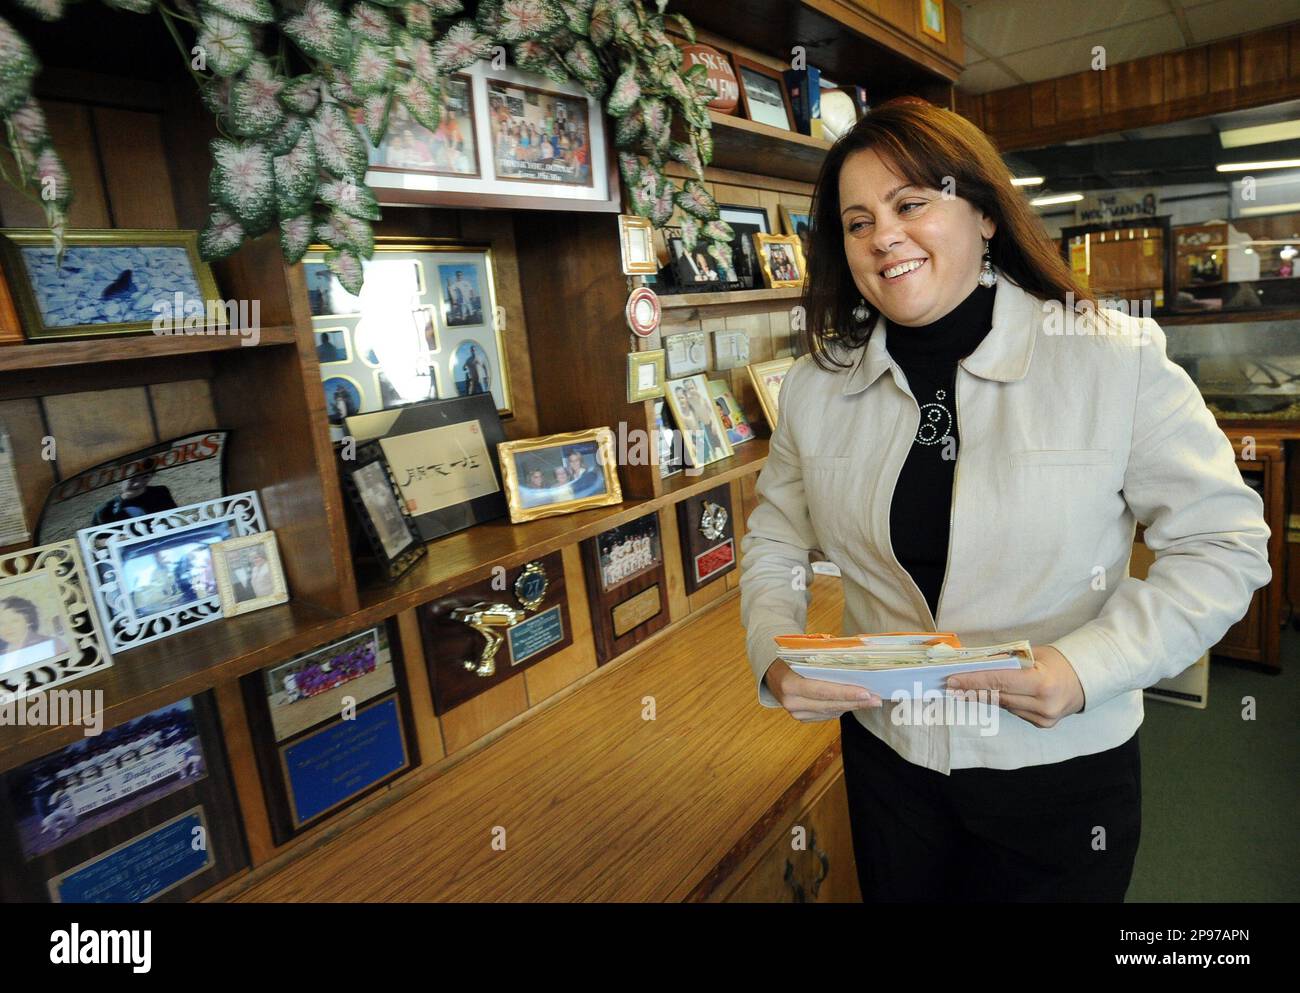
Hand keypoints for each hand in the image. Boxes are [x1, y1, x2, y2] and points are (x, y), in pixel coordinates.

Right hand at [763, 659, 882, 721]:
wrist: (770, 670)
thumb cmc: (789, 656)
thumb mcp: (802, 652)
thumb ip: (823, 658)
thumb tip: (855, 658)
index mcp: (789, 684)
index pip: (822, 691)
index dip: (845, 693)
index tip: (866, 693)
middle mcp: (791, 702)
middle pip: (830, 704)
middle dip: (855, 702)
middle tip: (877, 699)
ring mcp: (796, 712)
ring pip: (830, 711)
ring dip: (851, 706)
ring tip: (871, 701)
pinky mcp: (801, 718)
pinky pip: (826, 714)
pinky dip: (841, 707)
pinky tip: (854, 702)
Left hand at [945, 644, 1084, 727]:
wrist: (1085, 681)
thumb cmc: (1057, 662)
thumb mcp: (1034, 655)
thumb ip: (1008, 661)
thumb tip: (976, 664)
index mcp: (1042, 682)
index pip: (1000, 681)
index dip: (973, 681)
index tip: (952, 679)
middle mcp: (1044, 704)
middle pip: (998, 696)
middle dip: (972, 689)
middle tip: (950, 684)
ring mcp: (1044, 718)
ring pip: (1004, 705)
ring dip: (984, 696)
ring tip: (963, 689)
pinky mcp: (1043, 725)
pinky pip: (1014, 711)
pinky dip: (1002, 701)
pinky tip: (990, 694)